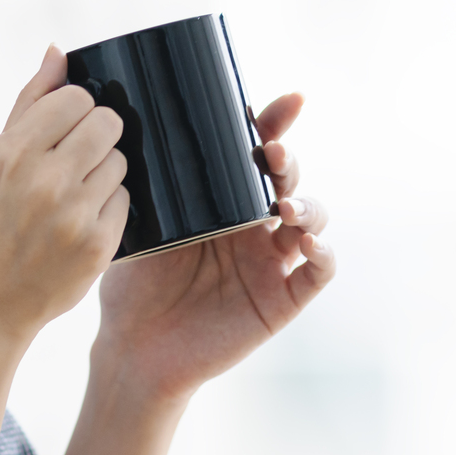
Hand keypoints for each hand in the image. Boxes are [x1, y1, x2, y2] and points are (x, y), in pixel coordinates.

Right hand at [0, 46, 129, 346]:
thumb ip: (28, 106)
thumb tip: (58, 52)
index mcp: (11, 153)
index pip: (76, 97)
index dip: (76, 111)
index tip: (64, 131)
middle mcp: (44, 179)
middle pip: (107, 123)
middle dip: (97, 137)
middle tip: (76, 163)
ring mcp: (74, 214)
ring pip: (119, 163)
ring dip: (103, 175)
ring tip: (73, 199)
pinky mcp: (98, 246)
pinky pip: (125, 202)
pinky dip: (108, 210)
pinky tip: (79, 226)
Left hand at [94, 92, 334, 400]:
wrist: (133, 351)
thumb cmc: (132, 288)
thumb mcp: (137, 226)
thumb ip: (147, 184)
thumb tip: (137, 126)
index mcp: (220, 202)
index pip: (253, 154)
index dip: (276, 125)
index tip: (287, 103)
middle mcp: (252, 226)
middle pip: (287, 179)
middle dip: (287, 161)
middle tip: (270, 156)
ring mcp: (270, 261)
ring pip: (311, 218)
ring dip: (308, 205)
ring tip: (286, 208)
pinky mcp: (281, 300)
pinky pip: (318, 273)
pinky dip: (324, 254)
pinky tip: (309, 244)